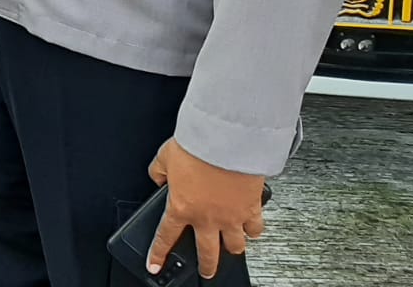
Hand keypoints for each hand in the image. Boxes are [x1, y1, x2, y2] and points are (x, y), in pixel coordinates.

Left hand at [147, 139, 266, 279]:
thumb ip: (158, 172)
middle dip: (206, 267)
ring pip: (235, 247)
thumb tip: (159, 178)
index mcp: (181, 207)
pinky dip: (254, 231)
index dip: (158, 254)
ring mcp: (231, 217)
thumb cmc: (196, 147)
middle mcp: (206, 218)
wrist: (226, 141)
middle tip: (205, 272)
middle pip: (207, 254)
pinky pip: (256, 230)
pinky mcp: (251, 210)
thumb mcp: (164, 157)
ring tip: (230, 248)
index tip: (155, 265)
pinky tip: (252, 229)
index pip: (165, 237)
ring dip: (232, 248)